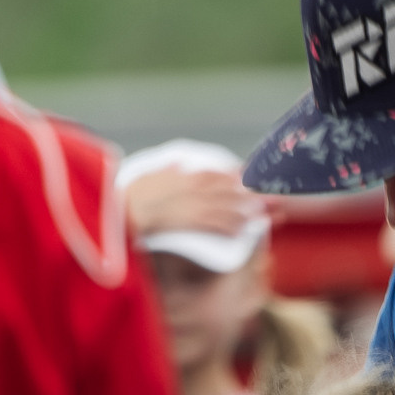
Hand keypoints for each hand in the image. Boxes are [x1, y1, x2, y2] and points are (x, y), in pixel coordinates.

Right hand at [127, 168, 261, 239]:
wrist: (119, 211)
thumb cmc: (129, 196)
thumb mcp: (149, 176)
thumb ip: (166, 170)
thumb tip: (176, 163)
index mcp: (185, 176)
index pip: (217, 174)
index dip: (237, 178)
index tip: (252, 180)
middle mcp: (193, 187)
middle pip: (230, 190)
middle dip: (253, 195)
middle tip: (275, 198)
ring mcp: (192, 204)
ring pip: (228, 206)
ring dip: (249, 211)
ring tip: (268, 215)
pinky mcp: (190, 221)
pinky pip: (216, 224)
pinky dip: (232, 226)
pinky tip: (244, 230)